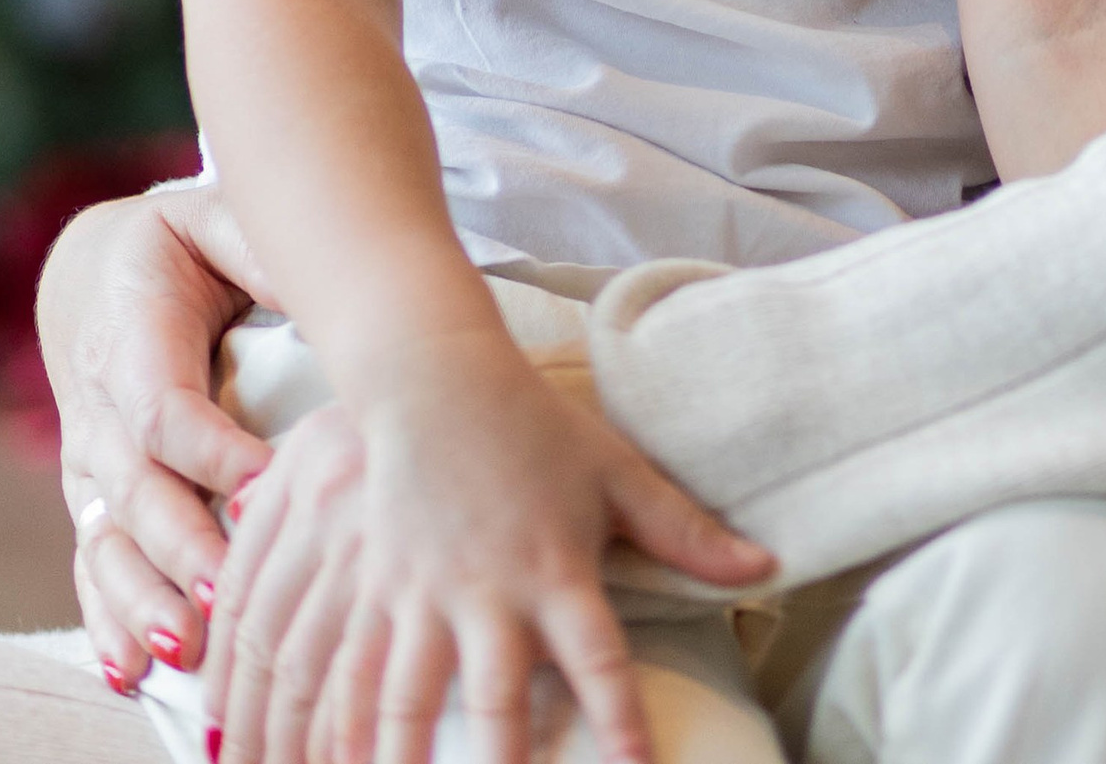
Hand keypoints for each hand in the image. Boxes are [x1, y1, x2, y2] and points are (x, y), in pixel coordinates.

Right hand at [46, 180, 276, 692]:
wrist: (96, 273)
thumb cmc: (181, 245)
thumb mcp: (217, 220)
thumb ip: (262, 252)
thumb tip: (327, 293)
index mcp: (130, 334)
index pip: (165, 409)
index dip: (213, 451)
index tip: (271, 483)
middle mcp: (98, 409)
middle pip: (135, 491)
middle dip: (181, 547)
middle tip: (227, 595)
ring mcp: (90, 465)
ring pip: (107, 542)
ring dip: (142, 599)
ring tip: (182, 648)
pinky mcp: (93, 502)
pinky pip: (93, 566)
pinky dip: (109, 620)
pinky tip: (134, 669)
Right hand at [206, 331, 773, 763]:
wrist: (436, 379)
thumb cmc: (536, 429)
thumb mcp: (617, 473)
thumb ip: (685, 531)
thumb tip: (766, 566)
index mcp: (556, 567)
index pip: (598, 656)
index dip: (618, 718)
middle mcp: (487, 590)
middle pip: (495, 698)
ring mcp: (422, 595)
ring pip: (405, 699)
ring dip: (402, 757)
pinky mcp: (374, 592)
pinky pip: (350, 675)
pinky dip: (340, 731)